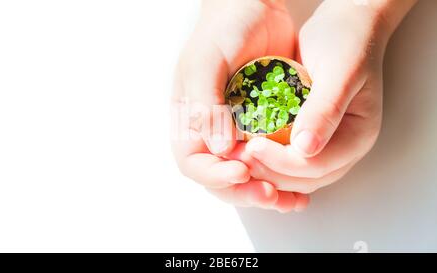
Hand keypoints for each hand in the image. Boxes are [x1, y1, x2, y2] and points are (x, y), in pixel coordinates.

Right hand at [171, 0, 308, 211]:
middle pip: (221, 177)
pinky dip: (281, 176)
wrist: (256, 6)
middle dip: (243, 191)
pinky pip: (269, 160)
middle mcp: (212, 130)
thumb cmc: (223, 29)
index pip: (194, 163)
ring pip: (246, 174)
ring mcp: (238, 130)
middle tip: (269, 194)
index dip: (214, 175)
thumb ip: (205, 104)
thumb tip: (217, 149)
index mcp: (189, 119)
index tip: (240, 171)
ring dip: (265, 191)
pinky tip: (298, 186)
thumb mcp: (206, 61)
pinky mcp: (264, 126)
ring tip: (288, 201)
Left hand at [245, 0, 413, 192]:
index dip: (282, 162)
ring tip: (237, 156)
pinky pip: (286, 157)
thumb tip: (305, 148)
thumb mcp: (340, 71)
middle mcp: (343, 147)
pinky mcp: (308, 135)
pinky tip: (245, 147)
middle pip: (304, 178)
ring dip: (265, 169)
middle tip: (238, 158)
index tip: (253, 146)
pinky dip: (266, 156)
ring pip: (293, 174)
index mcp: (358, 136)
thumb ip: (325, 110)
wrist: (345, 26)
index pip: (317, 165)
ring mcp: (326, 143)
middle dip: (269, 172)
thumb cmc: (346, 42)